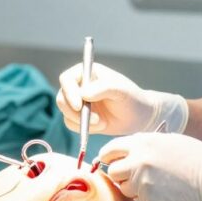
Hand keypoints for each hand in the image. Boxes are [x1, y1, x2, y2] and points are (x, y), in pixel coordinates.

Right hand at [56, 62, 188, 134]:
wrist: (139, 117)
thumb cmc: (131, 98)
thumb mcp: (120, 90)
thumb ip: (102, 88)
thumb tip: (83, 94)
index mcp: (87, 72)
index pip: (67, 79)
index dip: (69, 92)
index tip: (80, 105)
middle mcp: (79, 86)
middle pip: (62, 97)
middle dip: (74, 111)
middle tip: (94, 120)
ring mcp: (78, 102)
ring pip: (65, 112)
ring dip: (81, 121)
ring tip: (102, 123)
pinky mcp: (80, 117)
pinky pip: (70, 124)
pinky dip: (83, 128)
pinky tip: (101, 126)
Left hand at [98, 133, 201, 200]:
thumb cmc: (197, 158)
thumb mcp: (168, 140)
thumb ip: (145, 145)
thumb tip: (127, 152)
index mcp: (142, 142)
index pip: (110, 149)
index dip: (109, 157)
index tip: (111, 162)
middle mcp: (138, 161)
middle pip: (113, 172)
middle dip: (121, 175)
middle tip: (135, 177)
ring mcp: (143, 183)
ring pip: (125, 189)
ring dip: (134, 189)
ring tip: (156, 184)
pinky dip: (148, 200)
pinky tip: (165, 193)